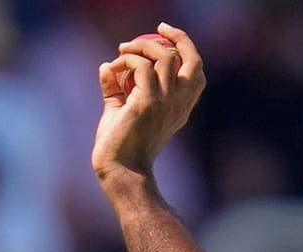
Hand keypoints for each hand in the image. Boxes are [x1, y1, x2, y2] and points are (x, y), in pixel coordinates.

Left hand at [91, 22, 205, 186]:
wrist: (120, 171)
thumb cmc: (120, 148)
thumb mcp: (120, 112)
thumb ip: (116, 89)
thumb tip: (106, 65)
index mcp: (181, 108)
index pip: (196, 72)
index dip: (185, 49)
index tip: (164, 37)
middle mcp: (179, 104)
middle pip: (193, 60)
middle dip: (178, 38)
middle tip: (158, 29)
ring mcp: (166, 103)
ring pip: (164, 57)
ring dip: (140, 48)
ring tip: (121, 52)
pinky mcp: (147, 104)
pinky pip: (139, 67)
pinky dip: (124, 62)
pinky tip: (111, 70)